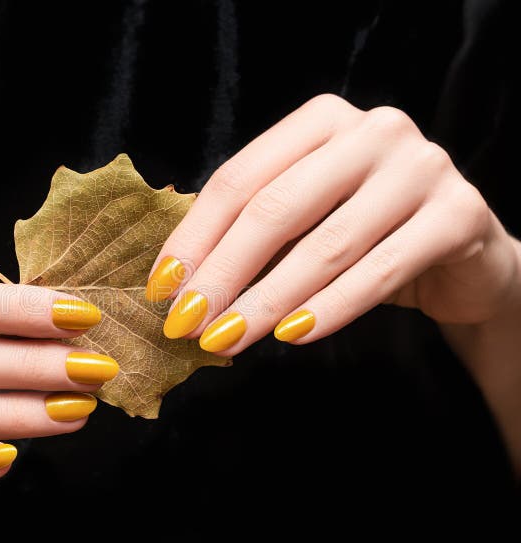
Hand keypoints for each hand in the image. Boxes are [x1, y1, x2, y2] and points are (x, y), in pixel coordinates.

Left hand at [146, 94, 519, 353]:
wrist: (461, 253)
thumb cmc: (365, 234)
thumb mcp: (304, 221)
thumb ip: (250, 234)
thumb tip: (175, 281)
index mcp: (320, 121)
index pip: (238, 179)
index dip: (194, 238)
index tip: (161, 289)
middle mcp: (371, 131)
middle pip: (275, 208)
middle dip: (222, 274)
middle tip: (187, 324)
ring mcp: (420, 167)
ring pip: (325, 245)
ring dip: (266, 301)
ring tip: (227, 339)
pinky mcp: (458, 213)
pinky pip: (381, 270)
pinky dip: (330, 309)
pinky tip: (292, 336)